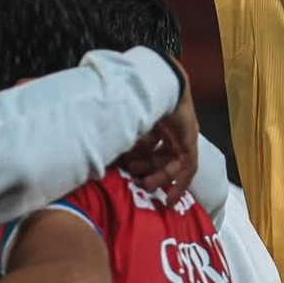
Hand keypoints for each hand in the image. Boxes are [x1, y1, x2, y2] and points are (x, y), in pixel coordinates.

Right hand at [122, 59, 198, 203]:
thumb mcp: (125, 120)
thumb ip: (117, 134)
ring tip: (145, 185)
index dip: (141, 158)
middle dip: (148, 169)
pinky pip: (188, 167)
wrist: (155, 83)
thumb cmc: (135, 97)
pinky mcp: (190, 141)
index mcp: (156, 118)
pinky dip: (179, 183)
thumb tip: (93, 146)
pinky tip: (169, 199)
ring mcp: (183, 134)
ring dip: (159, 177)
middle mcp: (171, 127)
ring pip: (173, 162)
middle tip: (135, 179)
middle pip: (162, 154)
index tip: (128, 170)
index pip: (151, 142)